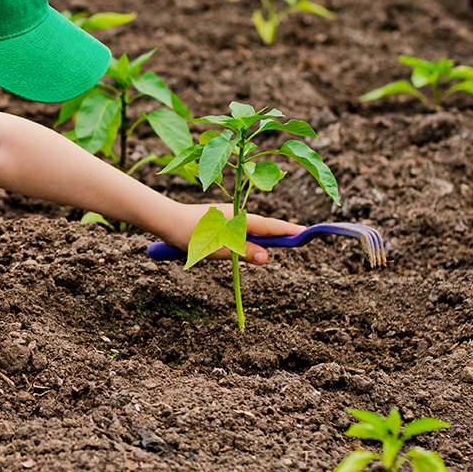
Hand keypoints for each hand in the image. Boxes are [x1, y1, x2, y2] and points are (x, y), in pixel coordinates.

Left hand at [167, 203, 305, 265]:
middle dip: (275, 236)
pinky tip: (235, 245)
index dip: (288, 230)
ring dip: (255, 240)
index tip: (306, 232)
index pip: (270, 226)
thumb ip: (242, 252)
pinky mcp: (219, 220)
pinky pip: (237, 231)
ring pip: (249, 230)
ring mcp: (228, 216)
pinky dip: (242, 238)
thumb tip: (266, 257)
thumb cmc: (190, 234)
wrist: (166, 220)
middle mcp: (237, 214)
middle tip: (292, 241)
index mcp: (240, 218)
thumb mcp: (218, 248)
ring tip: (256, 246)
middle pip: (262, 228)